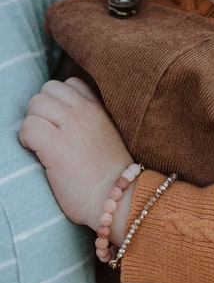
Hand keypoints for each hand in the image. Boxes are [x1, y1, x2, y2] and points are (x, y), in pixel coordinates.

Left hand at [18, 77, 133, 231]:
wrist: (118, 199)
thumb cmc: (110, 175)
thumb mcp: (106, 135)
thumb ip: (90, 121)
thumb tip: (64, 120)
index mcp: (98, 108)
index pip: (70, 83)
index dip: (58, 101)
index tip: (59, 122)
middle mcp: (85, 111)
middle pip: (49, 89)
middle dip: (41, 109)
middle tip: (45, 133)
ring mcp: (72, 126)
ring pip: (36, 103)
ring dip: (32, 122)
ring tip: (39, 142)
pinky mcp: (57, 147)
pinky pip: (29, 127)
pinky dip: (26, 138)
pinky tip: (36, 152)